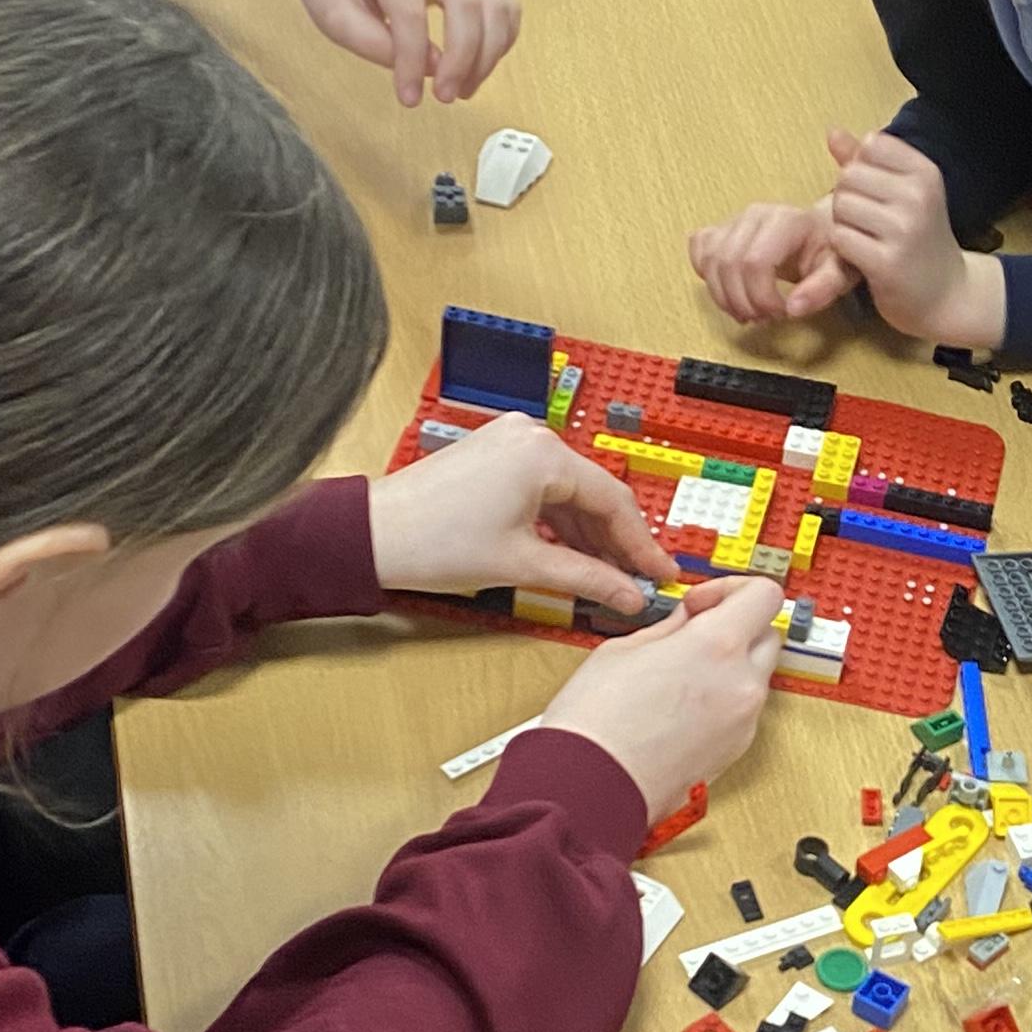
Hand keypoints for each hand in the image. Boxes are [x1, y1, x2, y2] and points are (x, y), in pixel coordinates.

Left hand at [284, 0, 519, 102]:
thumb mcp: (331, 13)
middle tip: (446, 97)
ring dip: (488, 54)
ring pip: (496, 2)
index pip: (409, 6)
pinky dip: (502, 40)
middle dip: (463, 57)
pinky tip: (480, 65)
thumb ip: (374, 43)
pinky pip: (507, 4)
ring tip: (463, 88)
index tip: (409, 98)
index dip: (413, 59)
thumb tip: (434, 68)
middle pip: (466, 0)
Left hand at [370, 415, 666, 611]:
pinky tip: (571, 554)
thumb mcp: (524, 565)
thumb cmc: (432, 541)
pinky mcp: (495, 456)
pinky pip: (543, 488)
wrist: (371, 534)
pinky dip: (559, 522)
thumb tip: (628, 594)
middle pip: (594, 494)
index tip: (660, 572)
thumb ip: (587, 578)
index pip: (614, 501)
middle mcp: (531, 437)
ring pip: (569, 493)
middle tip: (639, 579)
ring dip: (588, 535)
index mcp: (543, 454)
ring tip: (607, 576)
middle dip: (617, 541)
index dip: (642, 544)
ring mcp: (511, 443)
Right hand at [541, 573, 781, 811]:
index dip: (733, 590)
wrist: (590, 787)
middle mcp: (742, 683)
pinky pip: (743, 710)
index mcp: (717, 646)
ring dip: (731, 665)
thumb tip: (687, 620)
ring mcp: (744, 721)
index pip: (764, 595)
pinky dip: (723, 699)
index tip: (703, 601)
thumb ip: (671, 627)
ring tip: (681, 674)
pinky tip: (681, 706)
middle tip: (694, 632)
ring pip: (756, 675)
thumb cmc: (595, 723)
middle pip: (768, 634)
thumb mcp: (625, 649)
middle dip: (737, 627)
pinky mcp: (736, 750)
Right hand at [687, 193, 853, 327]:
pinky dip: (707, 278)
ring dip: (724, 297)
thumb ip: (822, 290)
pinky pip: (699, 252)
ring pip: (710, 262)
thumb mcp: (840, 273)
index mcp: (785, 221)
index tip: (781, 313)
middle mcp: (754, 215)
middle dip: (742, 302)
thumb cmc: (831, 252)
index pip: (754, 262)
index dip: (761, 298)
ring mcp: (734, 221)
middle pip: (728, 264)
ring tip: (749, 311)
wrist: (823, 233)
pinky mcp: (721, 230)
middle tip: (764, 318)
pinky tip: (730, 291)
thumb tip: (793, 309)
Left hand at [821, 129, 1002, 347]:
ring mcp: (904, 229)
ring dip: (844, 224)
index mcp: (926, 172)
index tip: (878, 193)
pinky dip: (843, 250)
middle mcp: (919, 195)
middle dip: (848, 198)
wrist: (946, 294)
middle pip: (850, 176)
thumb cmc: (919, 240)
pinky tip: (862, 258)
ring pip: (841, 206)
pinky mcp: (886, 261)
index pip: (872, 144)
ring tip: (865, 239)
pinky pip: (840, 238)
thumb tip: (833, 132)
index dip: (862, 167)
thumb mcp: (903, 194)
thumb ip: (866, 162)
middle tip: (867, 222)